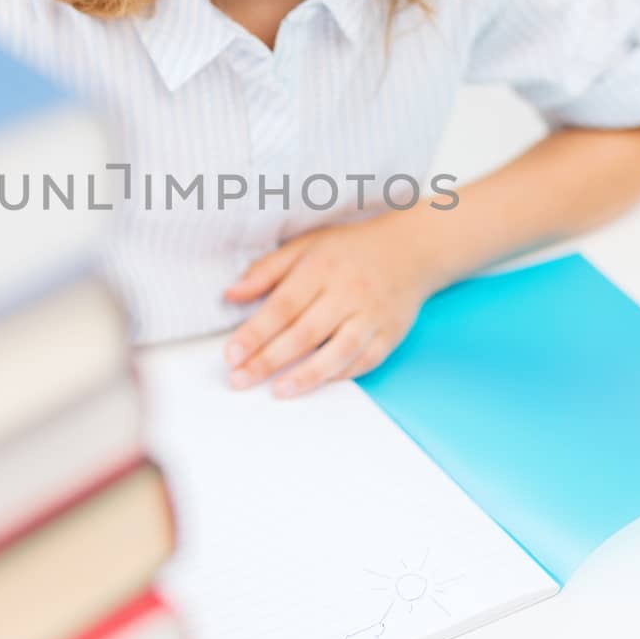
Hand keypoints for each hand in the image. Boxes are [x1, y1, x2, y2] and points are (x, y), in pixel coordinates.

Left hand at [221, 211, 443, 398]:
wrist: (410, 250)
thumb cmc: (348, 251)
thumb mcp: (305, 247)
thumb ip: (266, 271)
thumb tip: (229, 295)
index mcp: (322, 268)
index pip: (283, 305)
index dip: (255, 332)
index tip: (231, 355)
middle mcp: (348, 292)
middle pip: (305, 332)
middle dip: (269, 360)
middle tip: (240, 380)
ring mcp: (373, 315)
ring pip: (338, 351)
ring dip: (307, 376)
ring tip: (278, 391)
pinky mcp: (391, 334)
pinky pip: (365, 361)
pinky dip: (340, 375)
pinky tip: (315, 384)